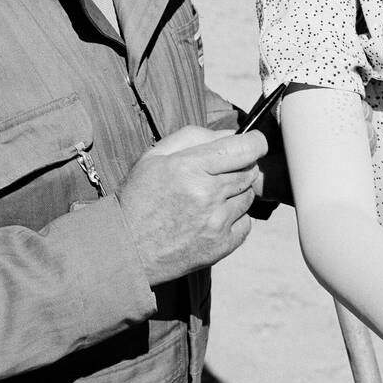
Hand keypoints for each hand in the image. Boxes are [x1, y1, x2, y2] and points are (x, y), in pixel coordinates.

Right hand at [120, 126, 267, 285]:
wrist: (126, 249)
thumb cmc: (138, 198)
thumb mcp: (154, 156)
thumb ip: (193, 136)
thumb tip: (230, 133)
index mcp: (189, 167)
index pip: (246, 148)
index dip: (256, 142)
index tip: (252, 143)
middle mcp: (207, 194)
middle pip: (250, 171)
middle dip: (241, 167)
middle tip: (218, 173)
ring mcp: (216, 222)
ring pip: (248, 196)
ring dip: (236, 193)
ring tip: (208, 198)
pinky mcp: (221, 245)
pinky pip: (246, 223)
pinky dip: (234, 219)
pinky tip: (210, 219)